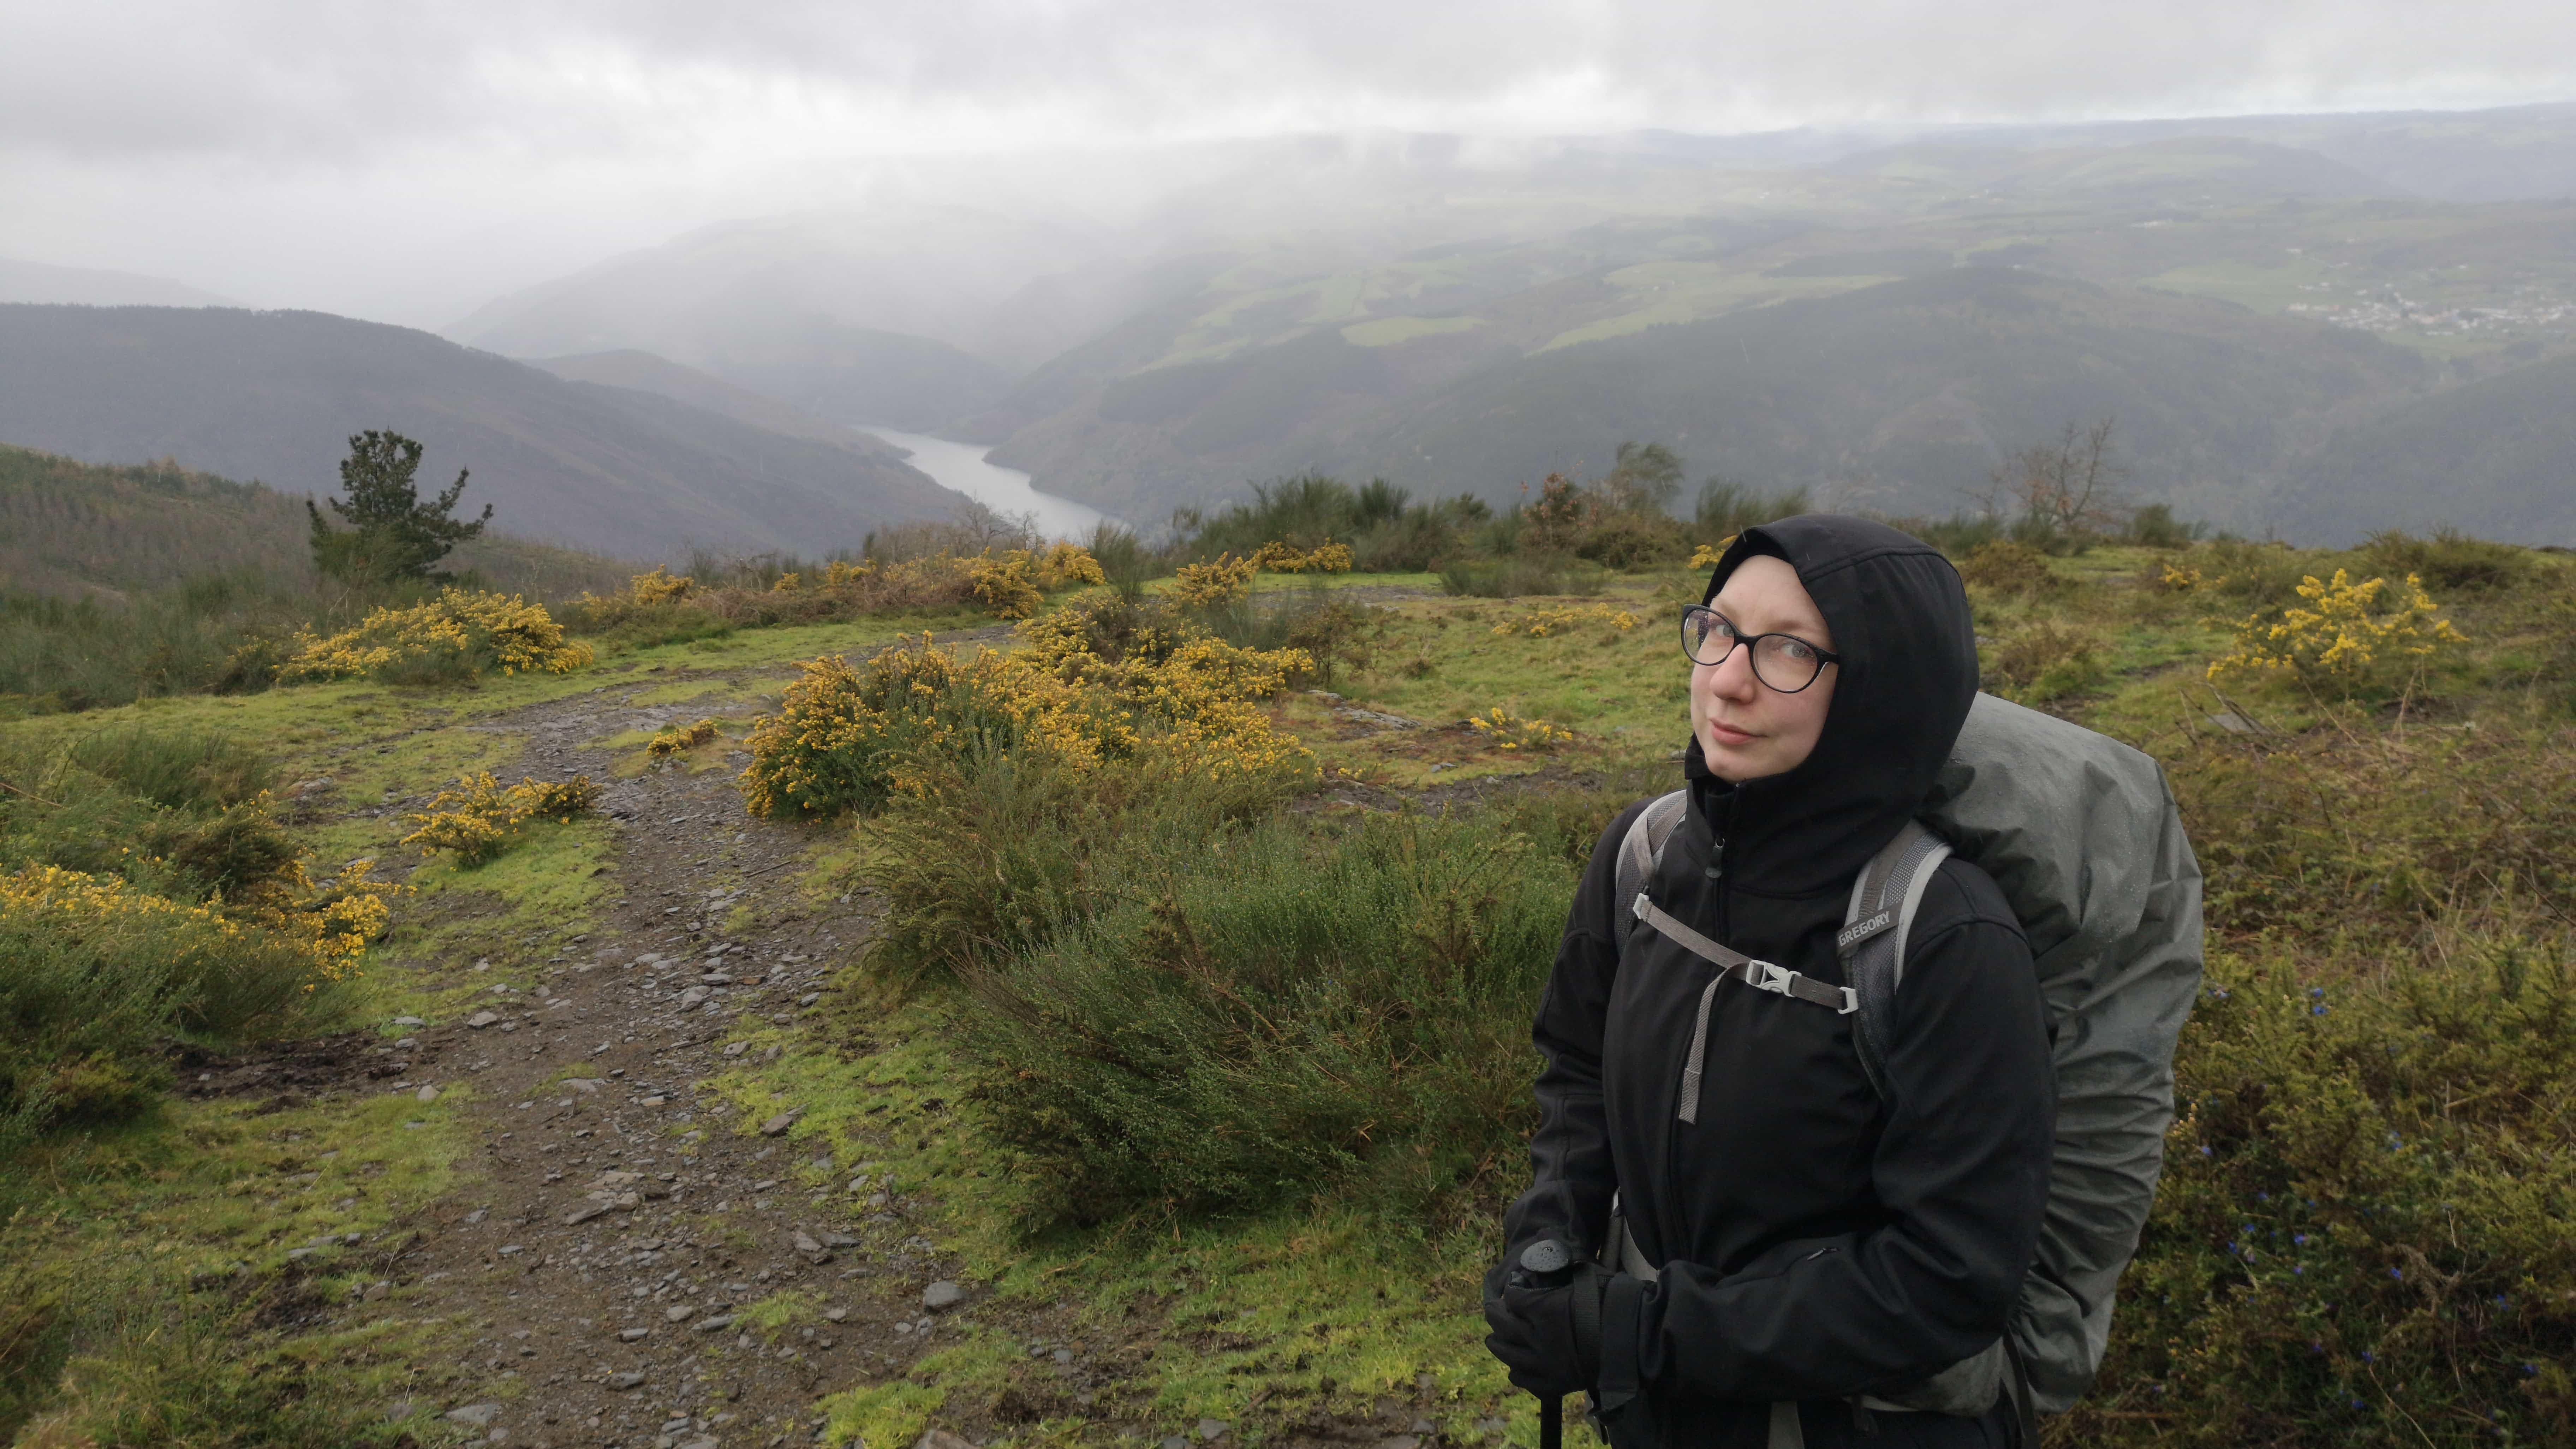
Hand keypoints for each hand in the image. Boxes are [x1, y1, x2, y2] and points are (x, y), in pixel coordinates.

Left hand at [1482, 1240, 1605, 1398]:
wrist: (1636, 1339)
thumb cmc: (1612, 1300)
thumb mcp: (1585, 1272)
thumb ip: (1559, 1258)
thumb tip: (1540, 1233)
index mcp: (1543, 1309)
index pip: (1513, 1296)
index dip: (1513, 1288)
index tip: (1516, 1284)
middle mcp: (1538, 1338)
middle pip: (1502, 1325)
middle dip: (1496, 1313)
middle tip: (1496, 1308)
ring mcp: (1545, 1364)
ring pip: (1507, 1354)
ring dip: (1499, 1343)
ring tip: (1495, 1337)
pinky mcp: (1555, 1383)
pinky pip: (1524, 1379)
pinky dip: (1516, 1371)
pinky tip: (1516, 1366)